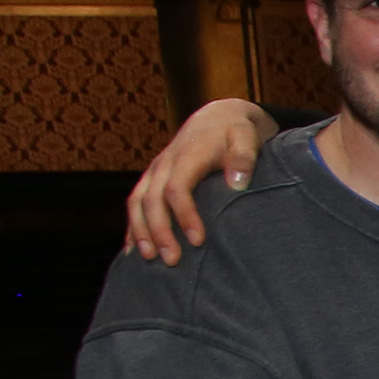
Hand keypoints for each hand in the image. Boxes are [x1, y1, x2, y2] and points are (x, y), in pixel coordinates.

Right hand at [123, 98, 278, 262]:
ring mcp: (154, 172)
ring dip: (140, 231)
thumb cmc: (235, 133)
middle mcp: (164, 164)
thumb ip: (244, 157)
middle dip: (159, 231)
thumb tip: (238, 182)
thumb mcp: (246, 138)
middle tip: (172, 260)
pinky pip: (135, 204)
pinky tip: (133, 250)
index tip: (198, 240)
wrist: (218, 118)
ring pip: (137, 202)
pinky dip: (133, 226)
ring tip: (149, 258)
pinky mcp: (152, 179)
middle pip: (152, 200)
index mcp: (186, 157)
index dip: (185, 215)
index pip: (177, 189)